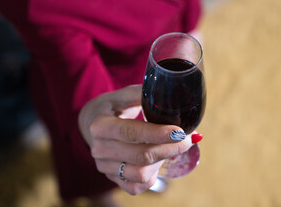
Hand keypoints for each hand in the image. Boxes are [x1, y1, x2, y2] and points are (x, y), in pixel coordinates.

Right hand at [78, 85, 192, 194]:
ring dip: (163, 161)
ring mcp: (105, 167)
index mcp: (100, 125)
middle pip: (141, 155)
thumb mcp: (124, 95)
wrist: (93, 124)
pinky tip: (159, 160)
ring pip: (141, 173)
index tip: (180, 131)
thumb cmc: (114, 107)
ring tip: (172, 147)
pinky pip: (137, 186)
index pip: (131, 132)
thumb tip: (172, 94)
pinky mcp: (112, 179)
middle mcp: (99, 149)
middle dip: (170, 148)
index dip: (157, 134)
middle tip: (188, 138)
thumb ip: (144, 93)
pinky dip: (153, 175)